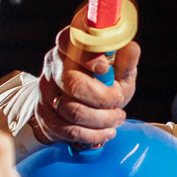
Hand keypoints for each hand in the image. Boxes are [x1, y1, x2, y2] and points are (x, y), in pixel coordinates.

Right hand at [33, 32, 139, 147]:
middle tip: (118, 101)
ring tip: (116, 118)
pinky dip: (93, 134)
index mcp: (68, 48)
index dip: (87, 56)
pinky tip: (106, 131)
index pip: (68, 42)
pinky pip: (69, 130)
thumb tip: (132, 48)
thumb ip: (125, 61)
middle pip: (73, 84)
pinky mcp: (45, 116)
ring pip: (72, 111)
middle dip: (102, 97)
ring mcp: (46, 92)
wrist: (75, 109)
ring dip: (101, 119)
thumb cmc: (100, 85)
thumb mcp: (117, 71)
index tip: (104, 68)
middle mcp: (54, 67)